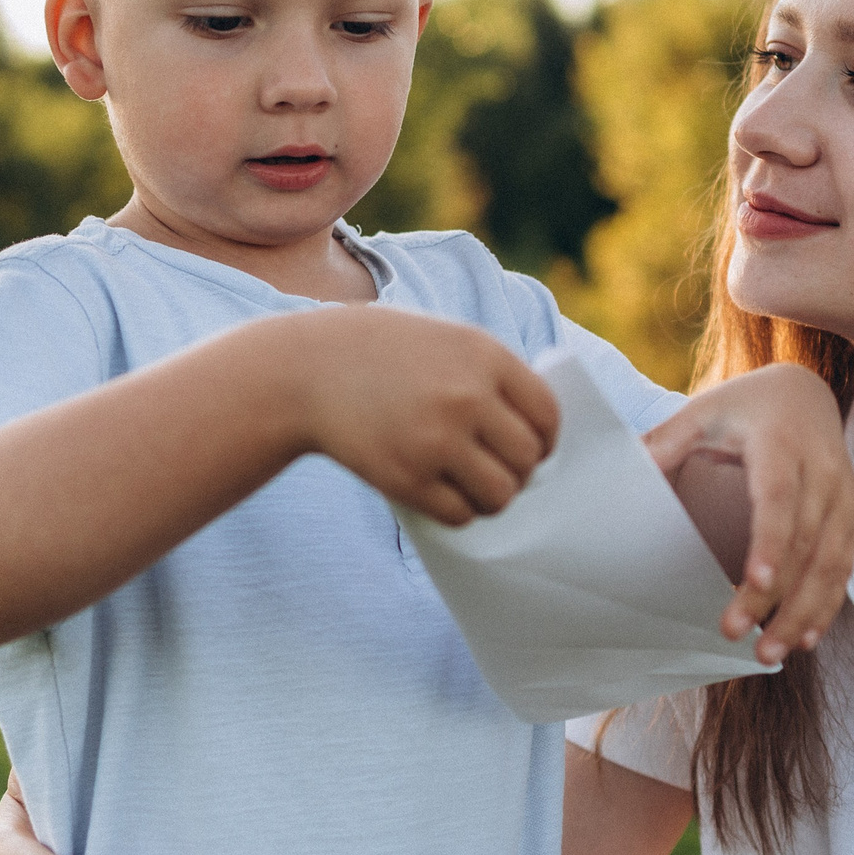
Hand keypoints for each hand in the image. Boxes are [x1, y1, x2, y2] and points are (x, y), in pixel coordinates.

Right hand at [290, 307, 560, 526]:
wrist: (307, 369)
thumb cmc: (383, 354)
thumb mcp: (445, 340)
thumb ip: (492, 377)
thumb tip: (537, 438)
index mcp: (484, 356)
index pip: (546, 415)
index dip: (545, 439)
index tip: (533, 448)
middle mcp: (466, 398)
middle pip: (527, 460)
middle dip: (519, 472)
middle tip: (497, 470)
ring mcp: (436, 440)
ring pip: (499, 494)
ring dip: (491, 497)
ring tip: (471, 485)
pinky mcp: (406, 477)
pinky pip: (458, 513)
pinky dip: (456, 510)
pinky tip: (439, 491)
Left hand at [646, 362, 853, 665]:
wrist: (804, 391)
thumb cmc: (743, 406)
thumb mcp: (702, 411)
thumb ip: (666, 441)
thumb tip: (627, 471)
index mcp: (780, 443)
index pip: (777, 497)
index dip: (770, 539)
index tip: (755, 580)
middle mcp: (822, 471)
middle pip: (804, 542)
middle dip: (775, 595)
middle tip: (738, 636)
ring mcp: (843, 496)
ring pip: (831, 562)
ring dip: (804, 612)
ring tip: (769, 653)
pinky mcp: (851, 516)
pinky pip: (845, 567)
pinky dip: (827, 605)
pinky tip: (805, 639)